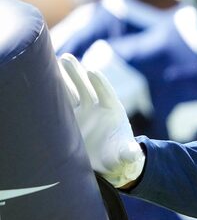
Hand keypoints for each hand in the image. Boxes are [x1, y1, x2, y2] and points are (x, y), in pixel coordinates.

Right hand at [59, 54, 143, 187]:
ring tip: (49, 61)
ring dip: (61, 78)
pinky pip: (59, 103)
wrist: (106, 162)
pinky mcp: (68, 118)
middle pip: (86, 87)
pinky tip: (38, 82)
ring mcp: (81, 111)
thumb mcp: (125, 155)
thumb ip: (128, 152)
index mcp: (113, 112)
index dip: (100, 83)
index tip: (91, 71)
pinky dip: (50, 94)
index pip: (107, 94)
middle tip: (65, 58)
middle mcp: (96, 108)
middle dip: (76, 73)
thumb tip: (134, 153)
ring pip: (70, 91)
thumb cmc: (118, 156)